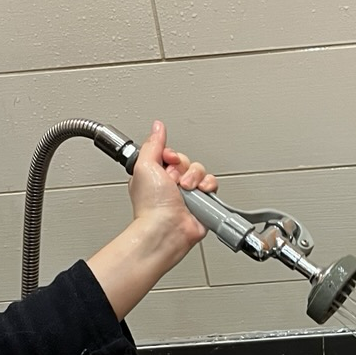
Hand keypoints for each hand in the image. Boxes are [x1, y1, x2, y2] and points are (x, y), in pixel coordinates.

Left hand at [86, 123, 219, 319]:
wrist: (167, 227)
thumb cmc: (152, 205)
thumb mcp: (144, 165)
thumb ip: (153, 144)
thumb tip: (158, 127)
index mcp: (156, 174)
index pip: (170, 153)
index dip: (170, 155)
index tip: (167, 160)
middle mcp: (171, 183)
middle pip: (185, 161)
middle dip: (182, 167)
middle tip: (174, 180)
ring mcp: (188, 193)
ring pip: (199, 170)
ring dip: (194, 177)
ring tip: (186, 190)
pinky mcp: (203, 201)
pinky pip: (211, 183)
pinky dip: (207, 186)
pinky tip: (198, 194)